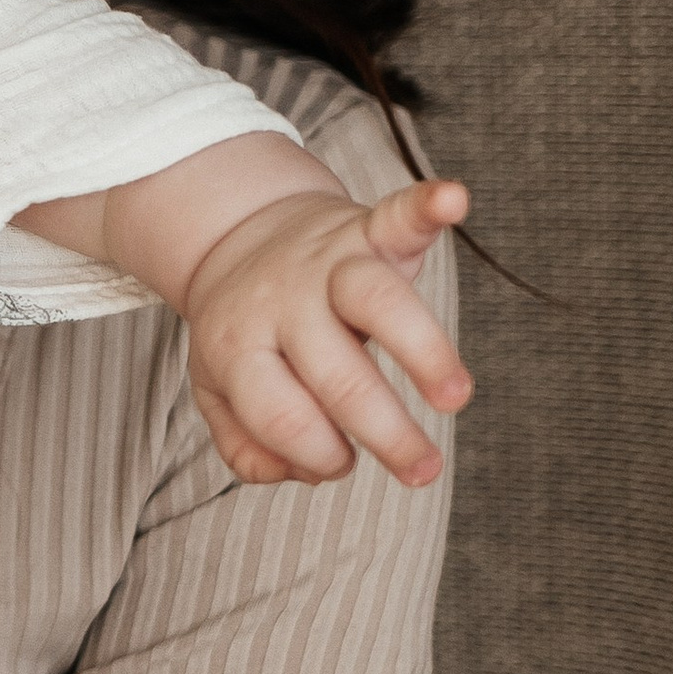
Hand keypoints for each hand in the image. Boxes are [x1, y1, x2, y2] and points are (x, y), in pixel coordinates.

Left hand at [180, 176, 471, 486]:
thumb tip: (305, 472)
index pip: (279, 415)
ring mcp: (326, 262)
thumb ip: (245, 443)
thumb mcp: (218, 389)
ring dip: (422, 352)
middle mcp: (283, 302)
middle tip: (422, 472)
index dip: (316, 453)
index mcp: (237, 346)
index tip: (342, 464)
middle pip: (337, 374)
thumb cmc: (244, 329)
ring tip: (454, 397)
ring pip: (376, 300)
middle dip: (385, 432)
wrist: (238, 234)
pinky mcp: (366, 229)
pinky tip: (453, 200)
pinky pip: (397, 215)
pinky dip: (427, 206)